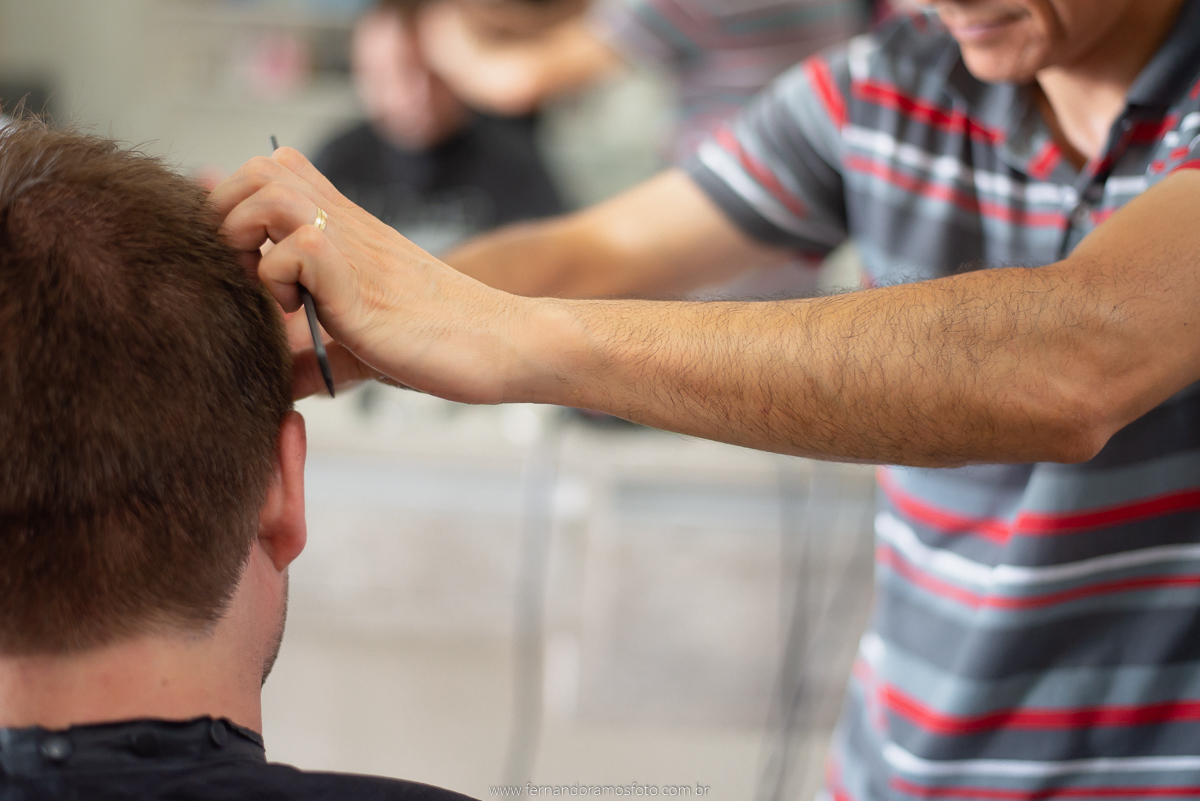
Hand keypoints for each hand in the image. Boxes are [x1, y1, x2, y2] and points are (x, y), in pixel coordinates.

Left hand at [210, 148, 539, 402]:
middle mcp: (346, 227)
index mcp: (345, 230)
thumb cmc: (443, 344)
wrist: (505, 344)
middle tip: (243, 273)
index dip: (237, 200)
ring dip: (247, 239)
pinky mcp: (362, 285)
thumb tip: (275, 384)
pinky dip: (278, 279)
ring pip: (268, 193)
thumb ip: (315, 351)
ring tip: (267, 289)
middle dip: (227, 215)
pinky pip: (298, 248)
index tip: (242, 259)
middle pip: (258, 167)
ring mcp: (354, 251)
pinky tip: (297, 313)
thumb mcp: (363, 343)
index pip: (273, 169)